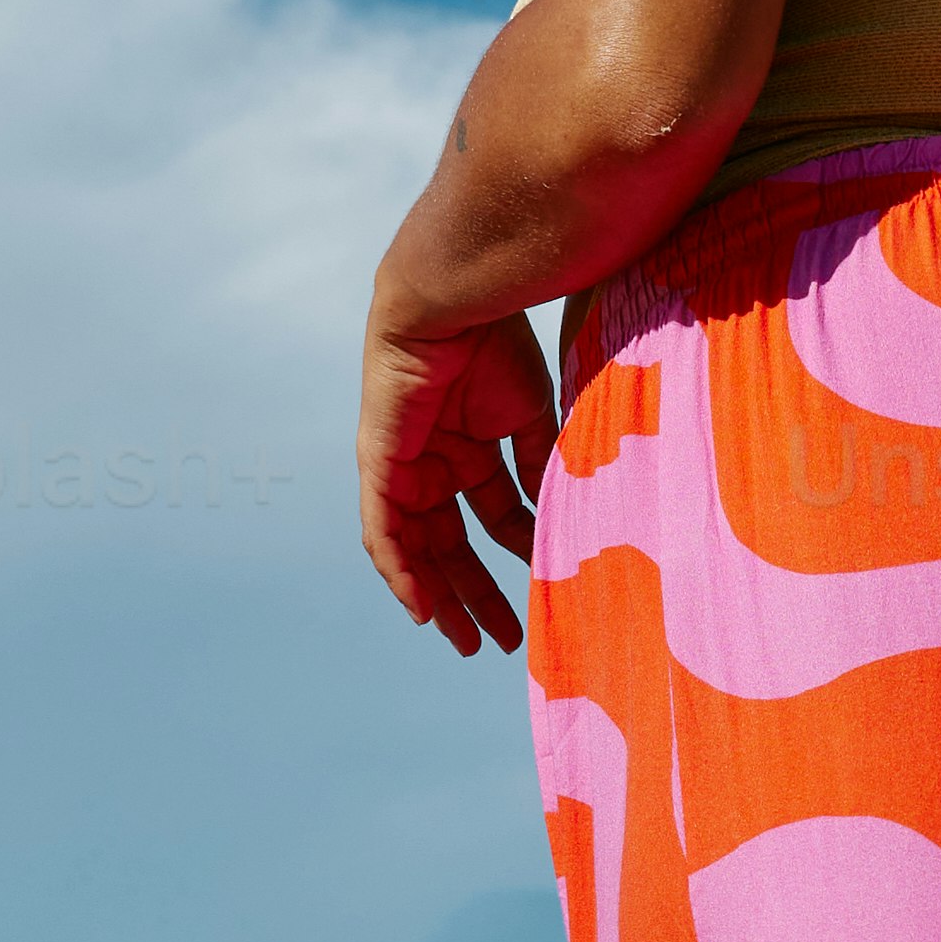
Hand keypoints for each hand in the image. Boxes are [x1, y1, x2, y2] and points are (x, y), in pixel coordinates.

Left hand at [360, 305, 561, 658]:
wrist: (454, 301)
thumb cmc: (494, 344)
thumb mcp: (528, 418)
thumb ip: (538, 468)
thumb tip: (562, 518)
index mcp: (469, 449)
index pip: (489, 519)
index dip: (512, 556)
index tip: (539, 590)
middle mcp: (432, 464)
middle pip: (449, 545)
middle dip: (474, 593)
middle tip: (498, 640)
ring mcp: (402, 467)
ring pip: (417, 549)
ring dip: (440, 596)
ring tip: (468, 638)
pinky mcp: (378, 466)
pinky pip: (384, 533)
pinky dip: (402, 573)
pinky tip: (424, 609)